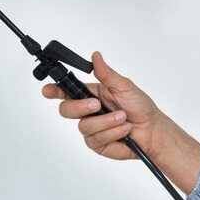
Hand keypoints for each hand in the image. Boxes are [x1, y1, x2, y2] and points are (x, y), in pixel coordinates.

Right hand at [42, 51, 165, 160]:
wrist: (152, 130)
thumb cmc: (140, 106)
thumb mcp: (124, 86)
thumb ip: (106, 74)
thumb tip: (96, 56)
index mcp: (91, 93)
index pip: (66, 91)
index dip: (54, 91)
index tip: (47, 90)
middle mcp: (88, 111)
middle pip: (66, 110)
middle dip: (80, 107)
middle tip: (97, 105)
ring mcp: (91, 128)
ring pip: (84, 126)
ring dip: (106, 121)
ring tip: (122, 118)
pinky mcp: (97, 143)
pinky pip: (95, 139)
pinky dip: (112, 133)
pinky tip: (123, 130)